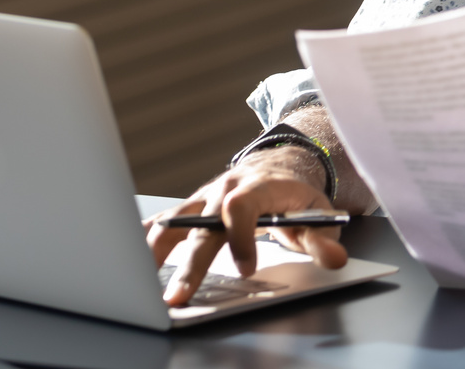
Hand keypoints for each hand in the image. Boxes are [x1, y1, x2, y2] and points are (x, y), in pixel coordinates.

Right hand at [144, 153, 347, 305]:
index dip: (241, 237)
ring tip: (139, 282)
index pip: (242, 207)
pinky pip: (164, 221)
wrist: (279, 167)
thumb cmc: (297, 197)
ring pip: (174, 222)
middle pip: (202, 226)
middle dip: (191, 263)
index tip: (247, 269)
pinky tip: (129, 258)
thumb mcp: (318, 216)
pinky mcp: (191, 208)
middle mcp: (225, 189)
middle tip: (179, 296)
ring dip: (155, 252)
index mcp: (258, 188)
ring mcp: (204, 198)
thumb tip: (335, 260)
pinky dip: (146, 238)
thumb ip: (324, 240)